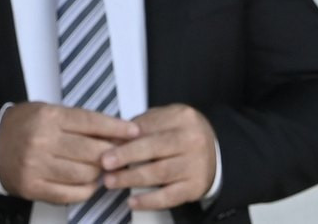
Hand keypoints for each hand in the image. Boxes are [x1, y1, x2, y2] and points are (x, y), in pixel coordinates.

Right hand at [0, 102, 138, 204]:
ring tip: (102, 168)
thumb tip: (117, 131)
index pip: (92, 122)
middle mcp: (42, 141)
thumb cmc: (26, 126)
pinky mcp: (31, 188)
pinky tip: (89, 183)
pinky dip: (85, 190)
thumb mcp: (51, 112)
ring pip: (84, 174)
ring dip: (100, 173)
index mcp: (49, 117)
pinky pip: (69, 194)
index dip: (117, 128)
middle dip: (112, 154)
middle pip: (92, 151)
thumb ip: (81, 121)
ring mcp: (35, 167)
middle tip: (121, 154)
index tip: (134, 132)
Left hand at [98, 103, 218, 209]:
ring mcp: (196, 163)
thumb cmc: (181, 136)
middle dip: (126, 155)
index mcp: (183, 117)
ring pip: (159, 172)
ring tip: (110, 181)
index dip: (125, 137)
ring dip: (131, 178)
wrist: (213, 153)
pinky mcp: (195, 186)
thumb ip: (143, 126)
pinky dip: (149, 200)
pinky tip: (132, 201)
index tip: (104, 145)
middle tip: (105, 162)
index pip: (149, 125)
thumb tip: (113, 140)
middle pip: (154, 147)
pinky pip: (169, 196)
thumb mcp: (166, 120)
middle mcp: (192, 138)